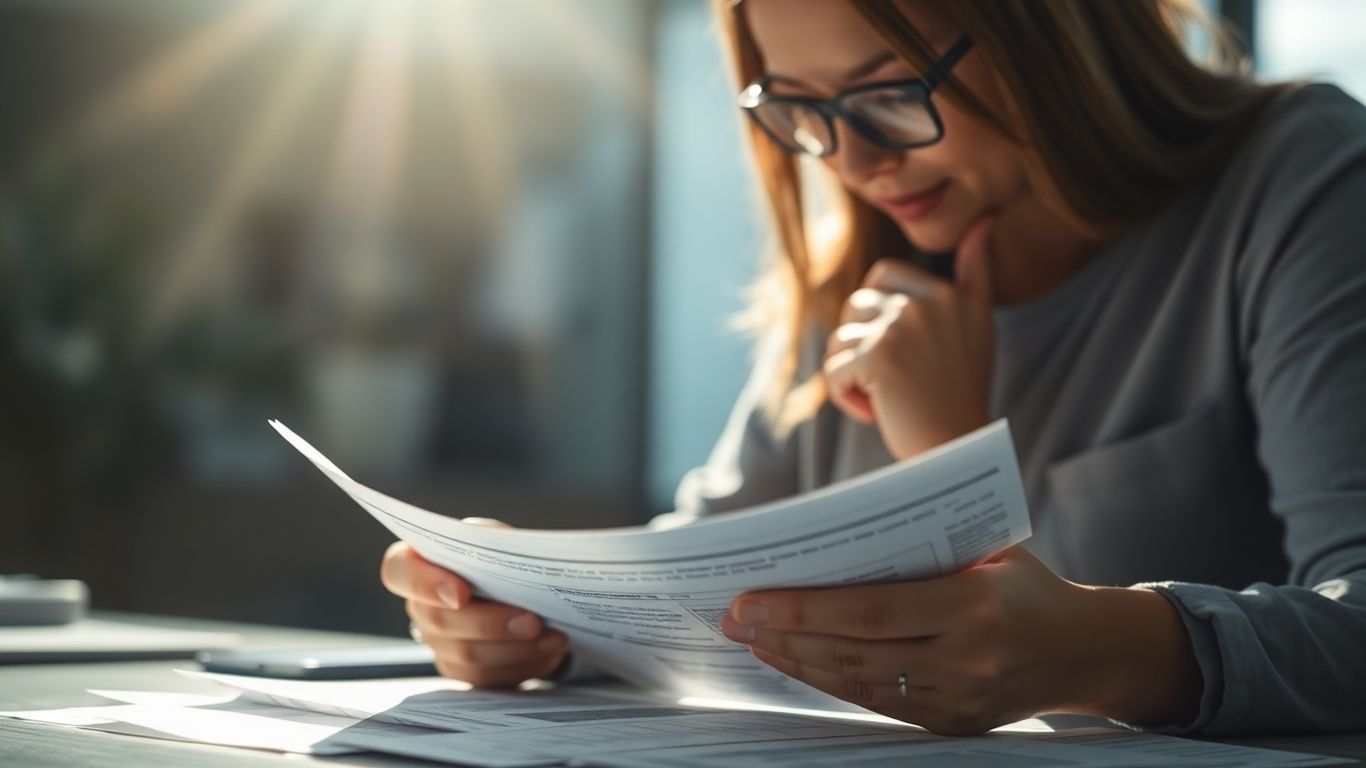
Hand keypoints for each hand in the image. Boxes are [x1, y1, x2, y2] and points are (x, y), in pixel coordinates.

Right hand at [380, 528, 567, 687]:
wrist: (514, 590)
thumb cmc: (498, 558)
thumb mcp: (496, 540)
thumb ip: (493, 542)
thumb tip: (509, 554)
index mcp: (417, 563)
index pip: (398, 571)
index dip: (424, 583)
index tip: (461, 592)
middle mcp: (420, 606)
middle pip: (440, 621)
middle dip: (491, 623)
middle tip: (532, 621)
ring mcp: (437, 642)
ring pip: (466, 655)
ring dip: (515, 648)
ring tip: (553, 638)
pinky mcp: (460, 669)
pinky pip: (485, 677)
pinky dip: (522, 664)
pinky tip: (548, 651)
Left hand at [719, 546, 1201, 734]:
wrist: (1087, 650)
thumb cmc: (1026, 584)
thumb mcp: (988, 551)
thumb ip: (923, 547)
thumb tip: (832, 538)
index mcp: (974, 606)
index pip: (870, 610)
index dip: (803, 608)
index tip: (749, 599)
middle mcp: (966, 659)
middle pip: (853, 651)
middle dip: (784, 635)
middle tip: (731, 619)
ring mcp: (958, 699)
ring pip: (857, 683)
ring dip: (797, 661)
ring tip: (752, 639)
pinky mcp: (952, 725)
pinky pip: (876, 703)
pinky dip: (829, 682)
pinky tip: (796, 662)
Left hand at [824, 215, 996, 459]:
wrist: (955, 451)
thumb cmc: (958, 393)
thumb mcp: (977, 324)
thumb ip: (976, 271)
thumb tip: (985, 219)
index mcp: (952, 295)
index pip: (881, 277)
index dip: (878, 318)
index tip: (905, 354)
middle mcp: (932, 304)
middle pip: (854, 306)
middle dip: (860, 345)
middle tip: (893, 379)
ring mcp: (905, 327)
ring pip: (840, 338)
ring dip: (852, 373)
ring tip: (886, 397)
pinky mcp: (879, 357)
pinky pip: (834, 369)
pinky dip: (846, 397)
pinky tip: (875, 412)